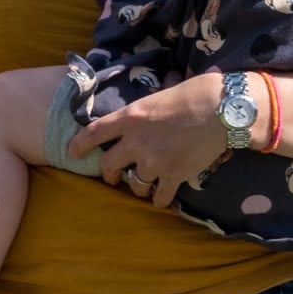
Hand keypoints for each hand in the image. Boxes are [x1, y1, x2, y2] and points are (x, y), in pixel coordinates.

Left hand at [65, 72, 227, 206]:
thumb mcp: (156, 97)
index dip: (80, 145)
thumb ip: (141, 114)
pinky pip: (160, 197)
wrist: (220, 110)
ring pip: (135, 186)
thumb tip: (138, 118)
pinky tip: (163, 195)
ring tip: (145, 186)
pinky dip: (160, 198)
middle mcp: (136, 142)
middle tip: (114, 177)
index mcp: (130, 117)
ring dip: (138, 188)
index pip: (94, 133)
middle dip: (109, 175)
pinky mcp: (174, 176)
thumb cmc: (191, 95)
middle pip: (109, 166)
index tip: (72, 152)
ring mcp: (154, 162)